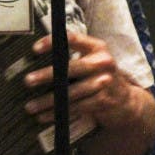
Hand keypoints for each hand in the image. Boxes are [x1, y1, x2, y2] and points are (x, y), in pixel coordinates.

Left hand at [23, 30, 154, 154]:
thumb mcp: (91, 59)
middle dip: (47, 75)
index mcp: (97, 47)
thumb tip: (34, 58)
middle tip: (28, 81)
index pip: (73, 39)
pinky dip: (58, 113)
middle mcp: (102, 62)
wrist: (126, 100)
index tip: (34, 49)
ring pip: (71, 93)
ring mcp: (104, 82)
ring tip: (30, 106)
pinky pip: (76, 107)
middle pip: (72, 68)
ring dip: (48, 101)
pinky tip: (43, 116)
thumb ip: (70, 55)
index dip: (53, 42)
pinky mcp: (103, 101)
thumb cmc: (98, 75)